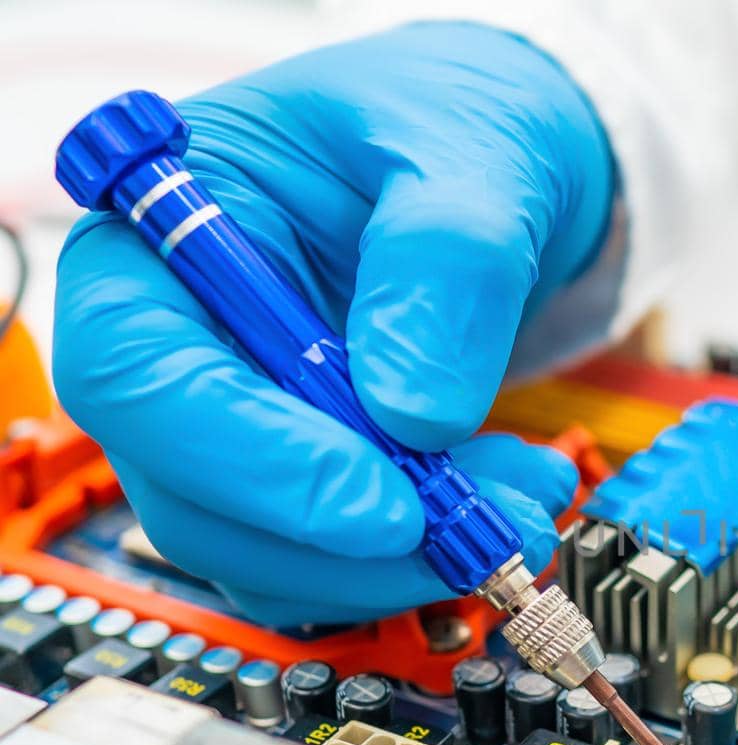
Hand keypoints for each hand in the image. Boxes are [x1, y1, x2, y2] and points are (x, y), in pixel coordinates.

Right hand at [53, 22, 613, 624]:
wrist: (491, 161)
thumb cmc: (448, 126)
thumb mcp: (468, 156)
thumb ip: (443, 267)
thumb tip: (416, 415)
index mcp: (162, 236)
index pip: (146, 378)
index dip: (257, 464)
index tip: (384, 509)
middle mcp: (177, 343)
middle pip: (197, 497)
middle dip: (349, 540)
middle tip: (488, 535)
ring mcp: (234, 420)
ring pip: (270, 552)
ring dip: (404, 561)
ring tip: (526, 505)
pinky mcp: (301, 476)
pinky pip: (336, 558)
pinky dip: (426, 556)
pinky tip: (511, 498)